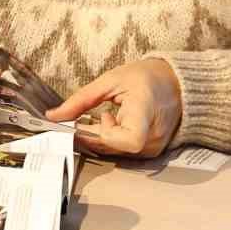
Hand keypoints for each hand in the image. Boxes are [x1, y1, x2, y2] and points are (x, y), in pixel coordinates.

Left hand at [46, 58, 182, 156]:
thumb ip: (81, 99)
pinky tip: (110, 124)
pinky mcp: (152, 151)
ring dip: (100, 137)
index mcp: (146, 112)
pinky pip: (124, 151)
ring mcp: (154, 146)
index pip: (129, 140)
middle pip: (114, 147)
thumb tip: (54, 115)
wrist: (177, 83)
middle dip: (92, 135)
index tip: (101, 117)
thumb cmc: (147, 77)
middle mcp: (153, 135)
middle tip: (81, 119)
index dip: (106, 134)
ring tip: (103, 116)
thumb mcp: (111, 80)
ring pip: (116, 151)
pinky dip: (111, 139)